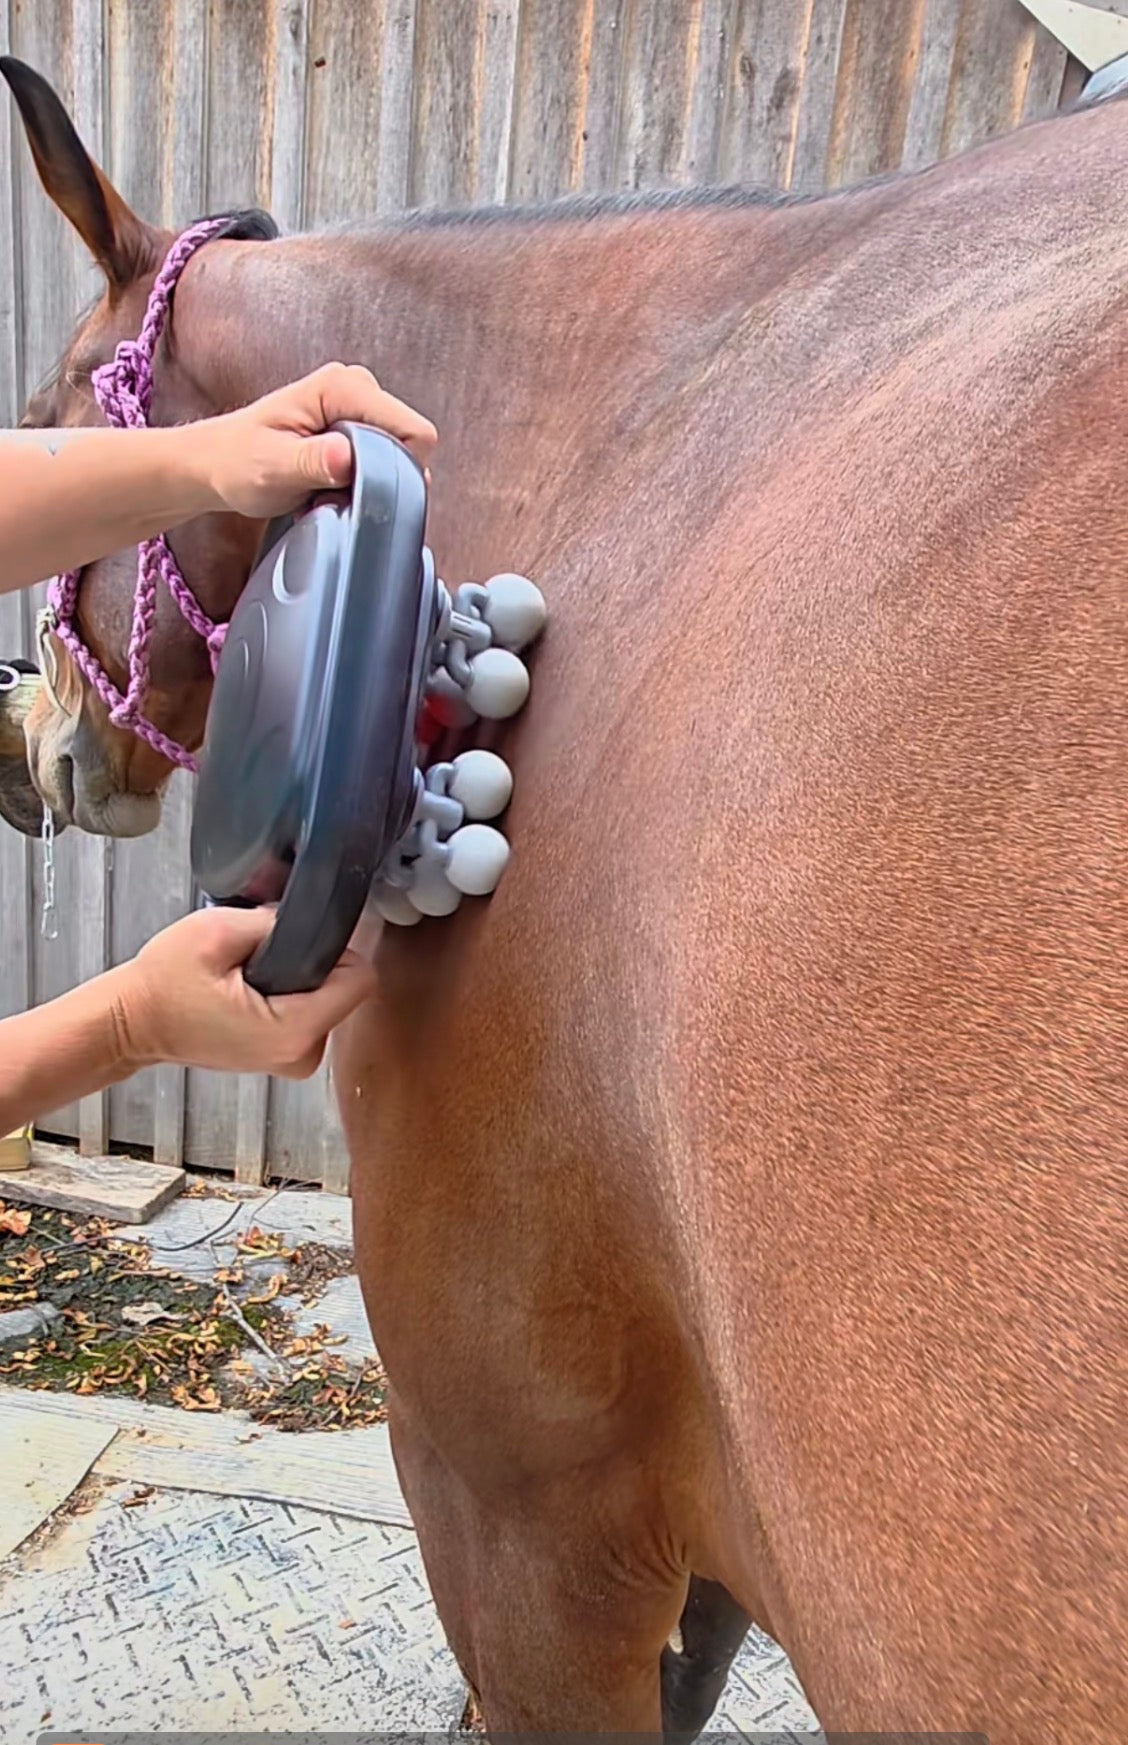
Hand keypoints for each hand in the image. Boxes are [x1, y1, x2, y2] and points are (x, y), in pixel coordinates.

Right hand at [114, 906, 377, 1077]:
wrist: (133, 1023)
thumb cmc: (164, 984)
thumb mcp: (217, 931)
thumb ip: (275, 921)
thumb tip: (311, 916)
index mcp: (294, 1029)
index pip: (360, 979)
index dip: (338, 948)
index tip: (303, 936)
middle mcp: (302, 1054)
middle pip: (345, 988)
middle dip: (313, 962)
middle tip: (261, 955)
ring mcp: (294, 1059)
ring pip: (328, 999)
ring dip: (299, 978)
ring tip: (251, 972)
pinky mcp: (284, 1055)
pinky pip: (309, 1012)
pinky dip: (288, 994)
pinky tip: (251, 988)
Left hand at [201, 362, 437, 517]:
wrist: (216, 463)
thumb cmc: (238, 463)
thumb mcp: (272, 468)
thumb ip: (313, 462)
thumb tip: (347, 457)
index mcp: (343, 387)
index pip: (415, 431)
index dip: (398, 469)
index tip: (357, 486)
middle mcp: (357, 387)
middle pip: (410, 443)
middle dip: (382, 475)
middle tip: (334, 488)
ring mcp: (359, 405)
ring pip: (399, 454)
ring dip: (371, 480)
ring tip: (328, 485)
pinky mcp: (357, 424)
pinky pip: (384, 458)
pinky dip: (363, 478)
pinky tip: (331, 483)